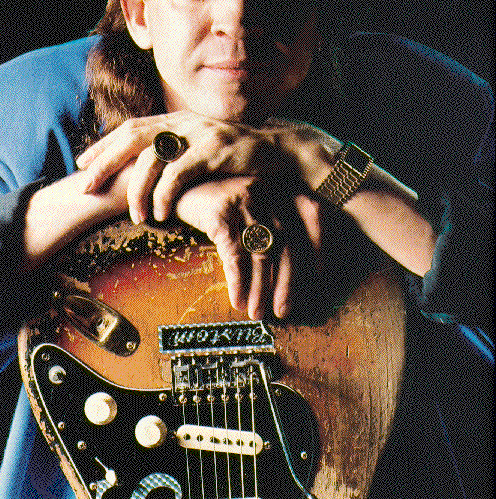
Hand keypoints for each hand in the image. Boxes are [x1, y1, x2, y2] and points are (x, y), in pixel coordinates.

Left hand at [76, 112, 286, 223]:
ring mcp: (199, 134)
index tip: (83, 164)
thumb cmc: (236, 158)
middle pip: (132, 138)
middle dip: (105, 163)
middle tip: (86, 185)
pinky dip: (164, 194)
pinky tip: (159, 213)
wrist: (279, 152)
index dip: (105, 145)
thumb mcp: (202, 150)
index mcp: (178, 121)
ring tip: (134, 215)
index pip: (132, 128)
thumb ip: (176, 154)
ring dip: (137, 189)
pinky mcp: (214, 151)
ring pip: (152, 159)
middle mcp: (184, 123)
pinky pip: (178, 174)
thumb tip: (146, 170)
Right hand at [173, 176, 321, 320]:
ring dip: (260, 287)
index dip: (319, 243)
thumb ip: (273, 225)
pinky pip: (234, 252)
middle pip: (287, 241)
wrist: (179, 187)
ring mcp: (245, 198)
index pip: (313, 212)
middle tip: (282, 310)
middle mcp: (267, 189)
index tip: (318, 274)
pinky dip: (237, 280)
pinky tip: (237, 298)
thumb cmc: (220, 204)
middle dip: (287, 282)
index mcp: (281, 186)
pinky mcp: (220, 209)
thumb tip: (291, 272)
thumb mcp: (252, 207)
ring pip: (260, 251)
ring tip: (256, 312)